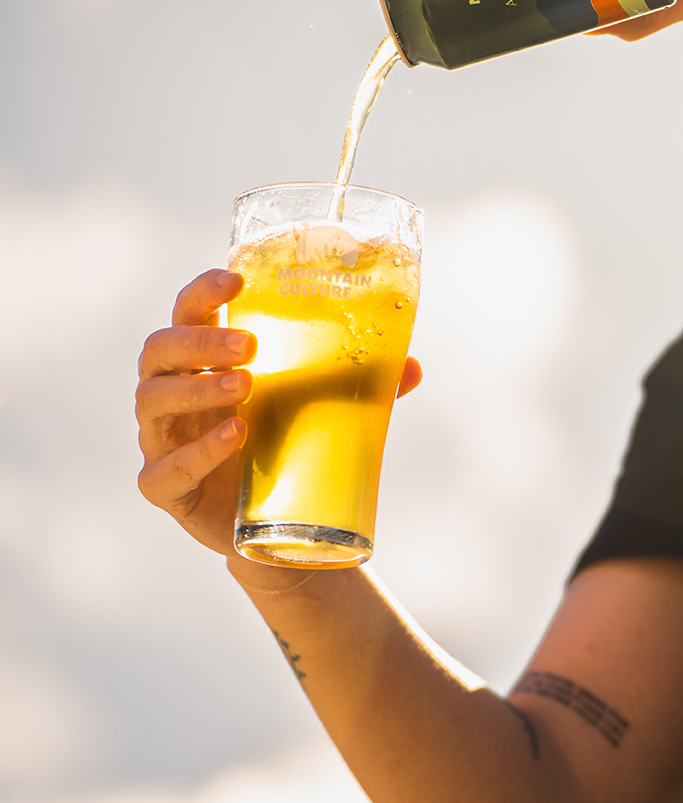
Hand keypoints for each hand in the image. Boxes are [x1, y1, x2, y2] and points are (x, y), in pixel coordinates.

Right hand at [136, 269, 422, 559]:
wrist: (277, 524)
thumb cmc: (288, 440)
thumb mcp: (323, 405)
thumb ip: (361, 382)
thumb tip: (411, 366)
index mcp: (203, 359)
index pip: (188, 310)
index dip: (203, 290)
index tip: (238, 279)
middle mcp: (173, 391)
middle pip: (159, 350)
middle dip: (199, 341)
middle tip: (248, 345)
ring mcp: (162, 439)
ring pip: (152, 401)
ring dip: (197, 390)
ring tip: (246, 387)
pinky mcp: (166, 489)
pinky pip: (162, 470)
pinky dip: (198, 453)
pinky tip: (236, 437)